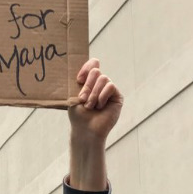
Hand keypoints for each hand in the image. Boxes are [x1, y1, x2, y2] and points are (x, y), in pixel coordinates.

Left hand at [66, 58, 122, 190]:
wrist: (85, 131)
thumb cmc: (78, 116)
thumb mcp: (75, 95)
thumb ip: (82, 79)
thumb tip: (95, 62)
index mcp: (90, 82)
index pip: (93, 65)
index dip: (87, 67)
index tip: (79, 79)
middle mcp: (100, 85)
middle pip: (96, 71)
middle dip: (87, 85)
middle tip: (82, 99)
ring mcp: (109, 90)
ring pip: (104, 78)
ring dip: (94, 94)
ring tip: (90, 106)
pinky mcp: (117, 97)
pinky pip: (110, 86)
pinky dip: (102, 95)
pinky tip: (100, 106)